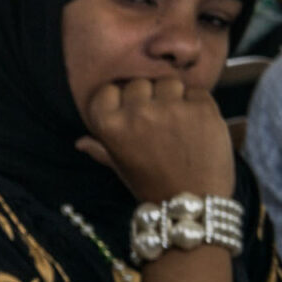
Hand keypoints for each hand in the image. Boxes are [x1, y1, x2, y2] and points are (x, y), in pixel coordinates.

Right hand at [75, 76, 235, 206]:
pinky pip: (196, 91)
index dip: (119, 99)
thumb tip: (80, 142)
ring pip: (169, 82)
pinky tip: (196, 124)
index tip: (127, 111)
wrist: (192, 200)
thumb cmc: (152, 185)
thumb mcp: (121, 167)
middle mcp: (137, 112)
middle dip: (147, 96)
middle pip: (139, 83)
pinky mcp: (201, 107)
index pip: (108, 90)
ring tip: (178, 119)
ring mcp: (171, 108)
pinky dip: (197, 104)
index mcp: (110, 126)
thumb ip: (102, 149)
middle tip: (156, 119)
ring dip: (174, 96)